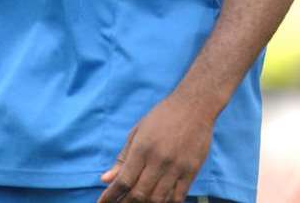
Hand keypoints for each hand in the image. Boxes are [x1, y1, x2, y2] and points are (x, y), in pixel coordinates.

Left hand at [98, 91, 212, 202]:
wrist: (194, 105)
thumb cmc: (162, 116)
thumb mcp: (138, 131)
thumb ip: (123, 157)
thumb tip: (105, 179)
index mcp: (142, 148)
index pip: (123, 180)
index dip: (110, 196)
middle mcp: (158, 160)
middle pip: (139, 194)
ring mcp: (176, 167)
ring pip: (157, 199)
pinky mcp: (191, 171)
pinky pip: (178, 197)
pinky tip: (159, 201)